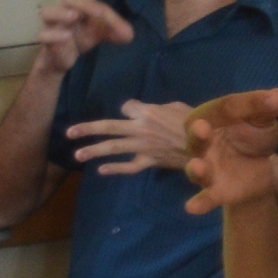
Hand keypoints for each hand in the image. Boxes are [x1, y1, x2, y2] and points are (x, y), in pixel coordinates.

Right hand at [31, 0, 133, 76]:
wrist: (65, 60)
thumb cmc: (83, 39)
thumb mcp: (103, 35)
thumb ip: (118, 32)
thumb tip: (129, 36)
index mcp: (82, 9)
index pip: (92, 2)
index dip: (101, 8)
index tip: (111, 20)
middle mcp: (67, 14)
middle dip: (82, 3)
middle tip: (96, 12)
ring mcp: (54, 26)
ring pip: (47, 12)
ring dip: (60, 13)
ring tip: (74, 17)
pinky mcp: (48, 43)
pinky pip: (43, 35)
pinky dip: (54, 35)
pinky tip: (66, 37)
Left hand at [69, 98, 201, 177]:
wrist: (208, 144)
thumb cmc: (195, 122)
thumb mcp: (176, 106)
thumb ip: (155, 108)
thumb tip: (141, 111)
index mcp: (147, 112)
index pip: (127, 108)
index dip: (129, 110)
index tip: (133, 112)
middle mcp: (140, 129)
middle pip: (109, 127)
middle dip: (87, 129)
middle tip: (69, 133)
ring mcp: (143, 147)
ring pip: (114, 148)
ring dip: (94, 151)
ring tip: (77, 154)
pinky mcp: (150, 161)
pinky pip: (130, 166)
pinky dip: (116, 169)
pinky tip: (102, 171)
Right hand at [177, 88, 277, 215]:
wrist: (259, 168)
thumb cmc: (252, 137)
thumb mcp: (262, 120)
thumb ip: (265, 108)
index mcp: (211, 117)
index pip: (224, 108)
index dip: (245, 104)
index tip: (272, 102)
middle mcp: (202, 143)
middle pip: (196, 138)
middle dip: (198, 134)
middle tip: (202, 128)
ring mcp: (207, 168)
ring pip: (197, 169)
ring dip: (196, 169)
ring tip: (197, 167)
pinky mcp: (217, 190)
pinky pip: (206, 197)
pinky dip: (199, 203)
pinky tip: (192, 208)